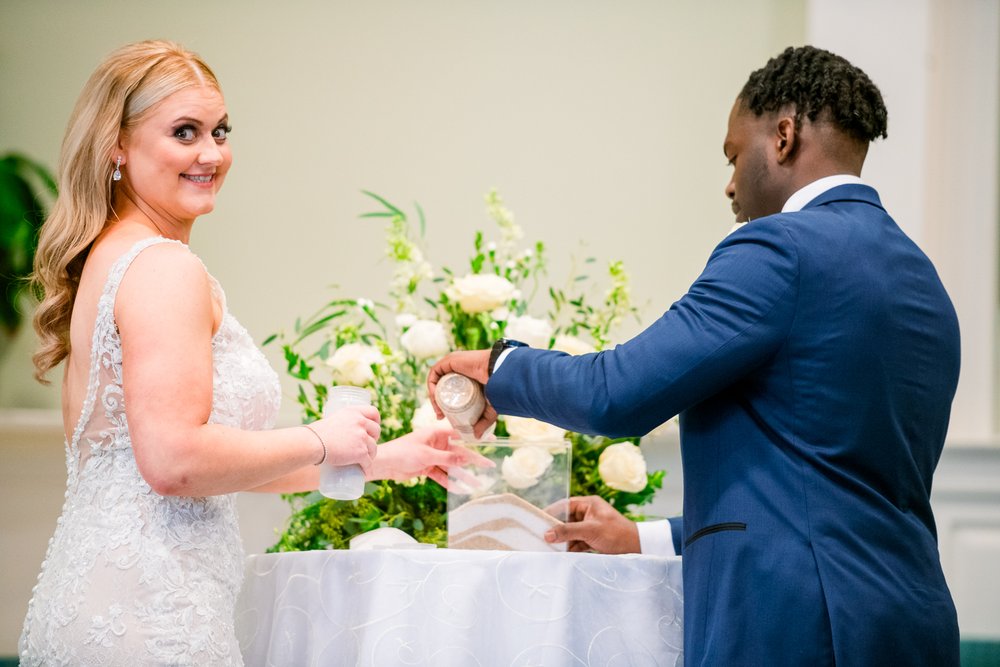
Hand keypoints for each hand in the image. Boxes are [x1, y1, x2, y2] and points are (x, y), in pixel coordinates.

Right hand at [312, 405, 379, 472]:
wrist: (313, 443)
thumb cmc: (315, 433)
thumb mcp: (331, 420)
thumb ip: (339, 424)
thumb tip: (337, 433)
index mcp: (354, 412)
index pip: (373, 412)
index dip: (376, 420)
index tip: (373, 427)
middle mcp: (361, 422)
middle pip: (376, 430)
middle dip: (374, 438)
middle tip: (367, 445)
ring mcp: (362, 438)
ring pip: (374, 448)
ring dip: (371, 455)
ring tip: (365, 460)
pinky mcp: (361, 452)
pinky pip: (368, 462)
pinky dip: (367, 468)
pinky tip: (365, 471)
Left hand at [370, 425, 493, 487]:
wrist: (384, 463)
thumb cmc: (403, 452)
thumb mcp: (427, 455)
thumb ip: (448, 457)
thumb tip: (467, 459)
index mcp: (436, 432)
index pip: (460, 431)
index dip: (475, 435)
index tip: (490, 438)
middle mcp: (437, 443)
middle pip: (459, 451)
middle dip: (474, 459)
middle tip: (489, 464)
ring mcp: (433, 455)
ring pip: (452, 466)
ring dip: (464, 475)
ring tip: (478, 484)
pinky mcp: (427, 467)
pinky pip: (442, 475)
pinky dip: (449, 482)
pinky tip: (460, 490)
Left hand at [427, 350, 495, 437]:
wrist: (499, 374)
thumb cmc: (498, 388)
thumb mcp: (490, 408)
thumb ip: (484, 422)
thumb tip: (476, 436)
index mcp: (466, 377)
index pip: (449, 391)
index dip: (443, 404)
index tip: (444, 417)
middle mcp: (458, 369)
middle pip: (441, 387)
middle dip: (437, 403)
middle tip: (440, 416)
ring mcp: (453, 364)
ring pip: (437, 381)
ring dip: (433, 397)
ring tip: (438, 410)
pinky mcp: (449, 360)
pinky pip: (435, 373)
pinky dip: (431, 385)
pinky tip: (435, 398)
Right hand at [544, 495, 639, 553]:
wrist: (636, 548)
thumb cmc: (616, 534)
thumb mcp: (590, 530)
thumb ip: (568, 531)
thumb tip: (547, 534)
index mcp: (589, 504)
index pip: (565, 505)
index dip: (552, 512)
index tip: (538, 520)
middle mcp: (589, 513)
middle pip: (566, 520)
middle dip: (557, 530)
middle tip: (542, 537)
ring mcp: (591, 527)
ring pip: (571, 532)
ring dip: (563, 541)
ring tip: (549, 547)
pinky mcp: (593, 539)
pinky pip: (577, 542)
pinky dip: (570, 548)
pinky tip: (562, 553)